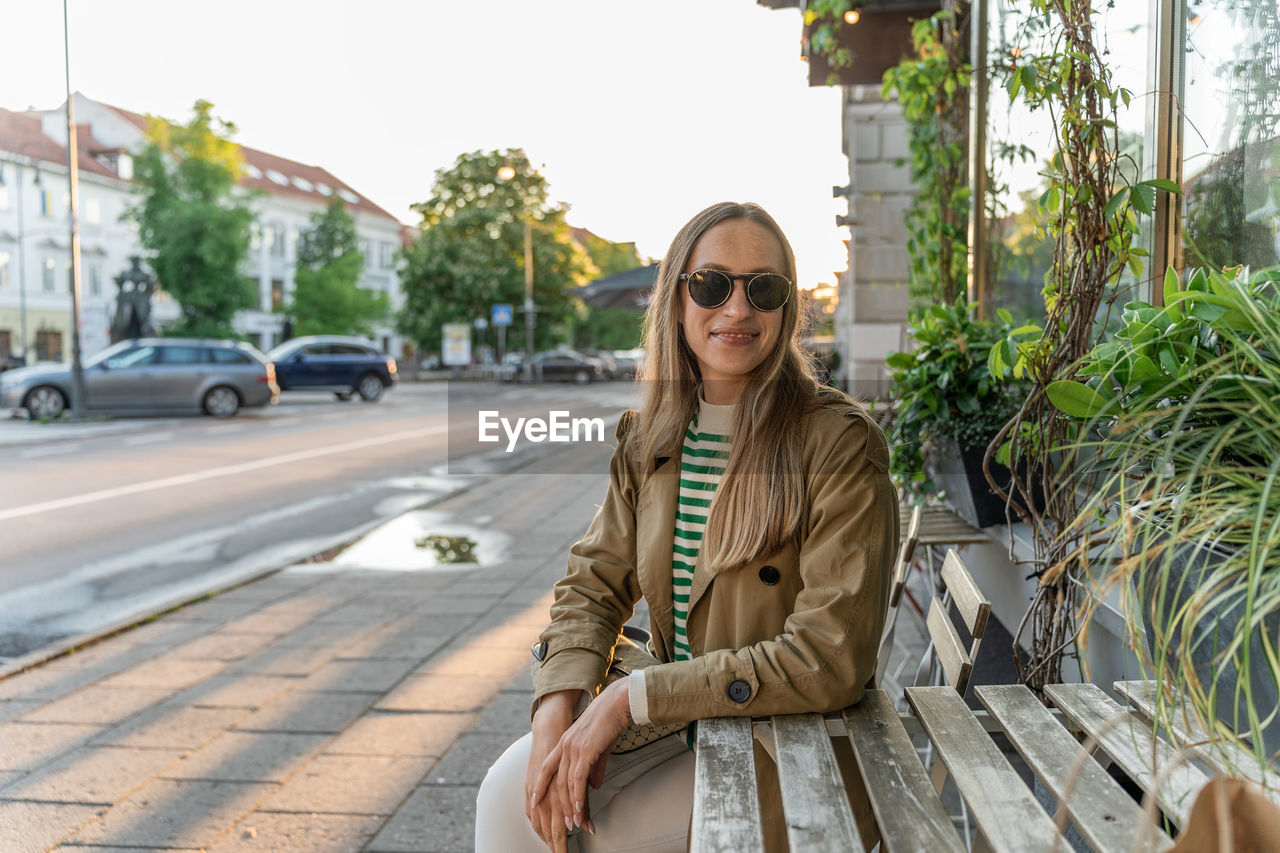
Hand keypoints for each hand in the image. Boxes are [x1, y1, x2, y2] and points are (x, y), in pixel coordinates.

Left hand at [532, 678, 631, 834]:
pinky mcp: (585, 750)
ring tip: (574, 823)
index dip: (540, 784)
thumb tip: (593, 785)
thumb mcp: (598, 746)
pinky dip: (578, 795)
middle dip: (557, 804)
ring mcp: (573, 747)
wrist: (618, 702)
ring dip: (570, 806)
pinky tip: (580, 808)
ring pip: (566, 783)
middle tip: (563, 823)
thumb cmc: (610, 721)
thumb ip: (594, 767)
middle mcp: (565, 745)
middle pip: (555, 780)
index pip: (547, 767)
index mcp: (565, 742)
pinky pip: (578, 778)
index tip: (535, 800)